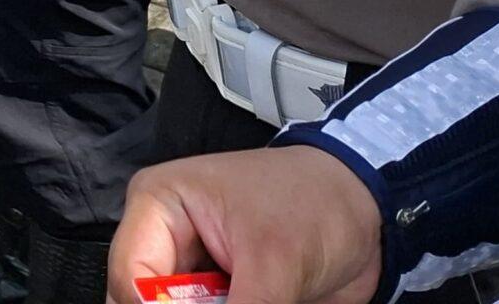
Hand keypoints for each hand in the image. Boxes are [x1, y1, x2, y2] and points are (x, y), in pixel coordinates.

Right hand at [110, 149, 381, 303]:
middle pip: (142, 302)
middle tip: (243, 303)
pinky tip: (267, 302)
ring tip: (263, 298)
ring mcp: (190, 273)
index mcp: (158, 206)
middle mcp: (164, 241)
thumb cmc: (315, 205)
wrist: (367, 215)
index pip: (131, 277)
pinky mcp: (216, 298)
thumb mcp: (276, 262)